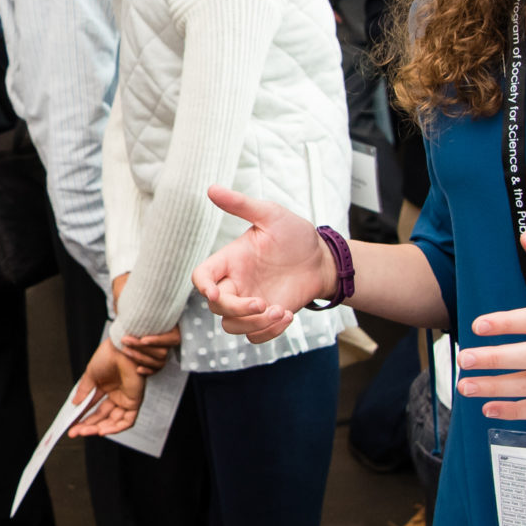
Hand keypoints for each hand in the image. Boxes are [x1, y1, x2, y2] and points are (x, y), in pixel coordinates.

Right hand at [66, 337, 148, 436]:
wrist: (121, 348)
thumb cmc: (108, 355)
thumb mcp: (90, 375)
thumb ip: (84, 391)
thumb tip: (75, 404)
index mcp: (106, 387)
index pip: (94, 407)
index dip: (83, 417)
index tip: (72, 425)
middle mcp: (116, 394)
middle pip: (103, 416)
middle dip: (88, 425)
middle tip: (76, 431)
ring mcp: (126, 398)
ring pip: (114, 421)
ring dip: (99, 428)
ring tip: (85, 431)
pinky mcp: (135, 401)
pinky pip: (127, 421)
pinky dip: (116, 428)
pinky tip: (102, 430)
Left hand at [102, 277, 179, 374]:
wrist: (133, 297)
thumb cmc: (137, 294)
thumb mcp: (137, 291)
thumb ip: (136, 294)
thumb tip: (127, 293)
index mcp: (174, 322)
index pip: (173, 337)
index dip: (158, 340)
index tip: (143, 339)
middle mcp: (172, 336)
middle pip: (163, 351)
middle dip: (142, 348)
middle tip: (125, 340)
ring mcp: (166, 347)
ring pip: (159, 361)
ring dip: (140, 357)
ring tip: (124, 350)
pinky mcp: (158, 356)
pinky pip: (157, 369)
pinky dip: (148, 370)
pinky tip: (137, 369)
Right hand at [191, 186, 332, 342]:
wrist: (323, 260)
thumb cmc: (295, 235)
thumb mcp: (270, 215)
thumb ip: (241, 205)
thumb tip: (211, 188)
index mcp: (230, 260)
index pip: (201, 277)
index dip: (202, 287)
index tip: (215, 293)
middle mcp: (236, 283)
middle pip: (216, 307)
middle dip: (238, 310)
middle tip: (264, 304)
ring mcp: (250, 302)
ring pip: (232, 326)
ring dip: (255, 324)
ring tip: (282, 312)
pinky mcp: (266, 318)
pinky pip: (254, 337)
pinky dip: (268, 333)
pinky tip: (288, 317)